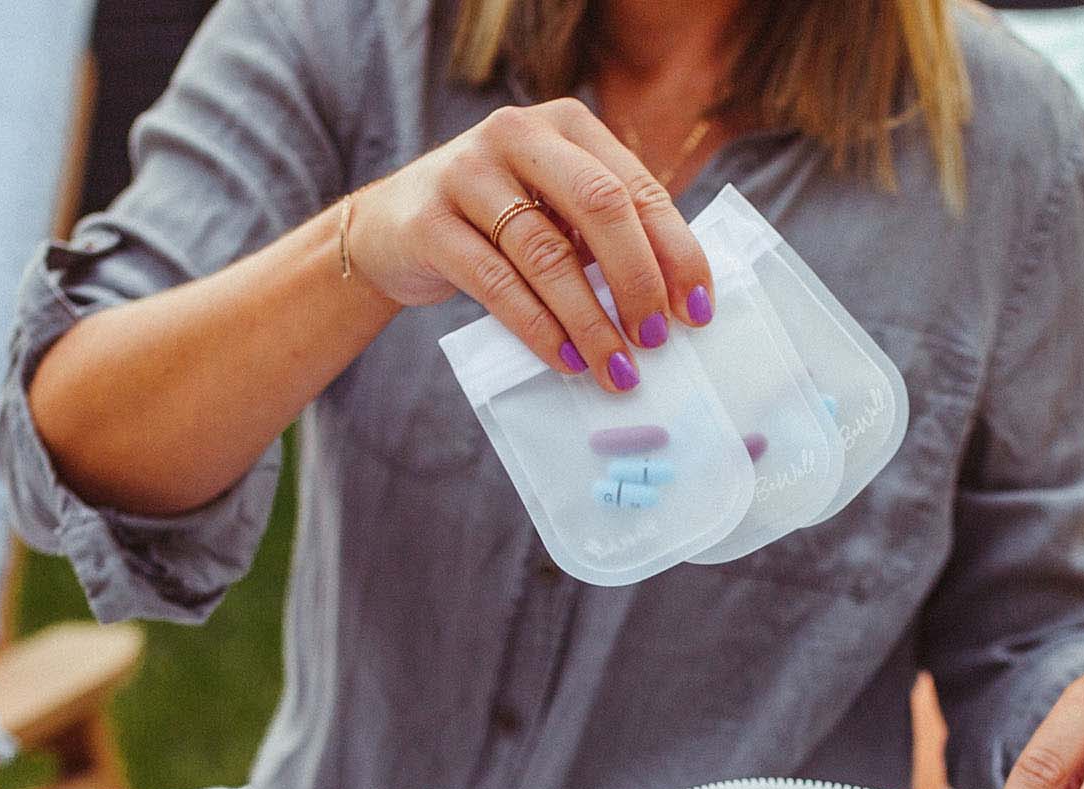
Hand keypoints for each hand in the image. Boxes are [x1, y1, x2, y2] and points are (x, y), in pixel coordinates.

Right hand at [346, 98, 713, 391]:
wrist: (387, 230)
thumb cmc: (493, 225)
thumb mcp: (553, 209)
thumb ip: (605, 234)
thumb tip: (676, 303)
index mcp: (565, 125)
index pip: (637, 188)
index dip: (676, 252)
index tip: (697, 310)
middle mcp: (517, 134)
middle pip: (600, 206)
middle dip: (638, 280)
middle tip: (655, 340)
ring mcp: (467, 173)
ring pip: (547, 253)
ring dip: (590, 320)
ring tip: (615, 367)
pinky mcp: (429, 222)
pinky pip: (496, 282)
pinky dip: (538, 327)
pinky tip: (566, 359)